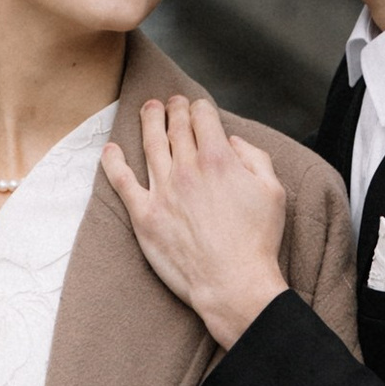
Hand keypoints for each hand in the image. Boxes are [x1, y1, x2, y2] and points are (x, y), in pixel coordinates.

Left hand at [99, 92, 289, 350]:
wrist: (233, 283)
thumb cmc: (257, 242)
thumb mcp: (273, 192)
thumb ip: (254, 158)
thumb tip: (233, 142)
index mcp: (219, 158)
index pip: (203, 117)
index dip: (200, 107)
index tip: (197, 107)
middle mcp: (187, 168)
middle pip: (176, 126)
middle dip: (174, 109)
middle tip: (170, 102)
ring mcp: (162, 190)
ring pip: (150, 144)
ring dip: (148, 122)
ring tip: (148, 110)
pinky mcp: (144, 215)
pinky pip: (121, 180)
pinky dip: (113, 162)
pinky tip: (110, 150)